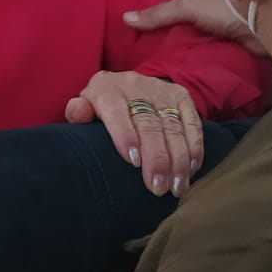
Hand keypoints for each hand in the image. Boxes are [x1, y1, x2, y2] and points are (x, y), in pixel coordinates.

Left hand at [65, 71, 201, 197]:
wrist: (126, 84)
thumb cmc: (101, 107)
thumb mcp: (86, 106)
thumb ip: (78, 111)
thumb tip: (77, 111)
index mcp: (107, 88)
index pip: (117, 112)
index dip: (125, 136)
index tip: (133, 162)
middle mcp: (135, 86)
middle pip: (148, 124)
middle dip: (156, 158)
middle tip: (157, 187)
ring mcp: (161, 90)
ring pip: (173, 127)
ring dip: (178, 159)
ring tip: (177, 186)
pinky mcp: (181, 96)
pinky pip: (192, 123)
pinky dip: (194, 147)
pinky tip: (192, 169)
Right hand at [125, 0, 265, 55]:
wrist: (266, 27)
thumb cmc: (226, 8)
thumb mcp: (187, 5)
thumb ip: (159, 13)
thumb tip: (124, 18)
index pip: (175, 0)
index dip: (158, 9)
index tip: (138, 23)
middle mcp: (211, 12)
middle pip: (183, 24)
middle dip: (167, 35)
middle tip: (141, 51)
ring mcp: (221, 32)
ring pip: (194, 42)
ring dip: (181, 52)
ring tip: (154, 66)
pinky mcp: (230, 51)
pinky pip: (206, 57)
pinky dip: (195, 64)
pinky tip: (178, 73)